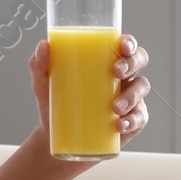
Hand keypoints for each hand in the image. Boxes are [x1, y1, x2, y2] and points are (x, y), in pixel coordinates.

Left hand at [28, 33, 151, 150]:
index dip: (129, 42)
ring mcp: (129, 98)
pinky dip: (133, 120)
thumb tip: (43, 46)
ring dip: (132, 96)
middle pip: (139, 61)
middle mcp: (122, 76)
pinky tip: (120, 125)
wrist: (53, 137)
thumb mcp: (42, 83)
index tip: (122, 46)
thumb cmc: (54, 102)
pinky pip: (140, 118)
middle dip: (132, 63)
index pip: (124, 45)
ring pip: (141, 89)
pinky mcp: (131, 120)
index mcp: (105, 60)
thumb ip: (39, 64)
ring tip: (114, 107)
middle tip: (116, 72)